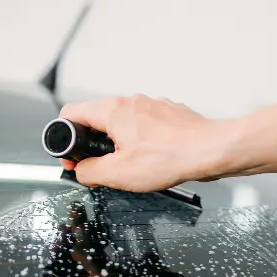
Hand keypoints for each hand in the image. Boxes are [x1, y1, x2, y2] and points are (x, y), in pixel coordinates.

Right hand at [58, 95, 232, 190]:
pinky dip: (144, 142)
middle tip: (104, 168)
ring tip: (134, 166)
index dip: (65, 138)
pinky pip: (146, 127)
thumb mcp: (118, 174)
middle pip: (98, 120)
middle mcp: (131, 102)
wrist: (211, 151)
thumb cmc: (171, 158)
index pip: (71, 114)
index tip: (74, 158)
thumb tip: (81, 171)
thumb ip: (89, 172)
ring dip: (121, 145)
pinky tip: (154, 159)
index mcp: (113, 111)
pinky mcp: (169, 115)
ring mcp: (152, 106)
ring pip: (124, 124)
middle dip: (96, 146)